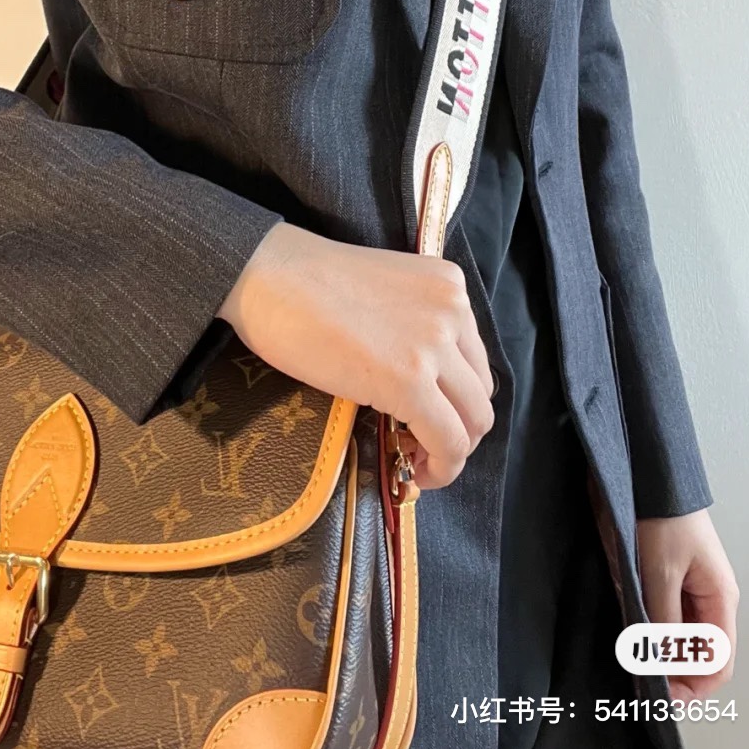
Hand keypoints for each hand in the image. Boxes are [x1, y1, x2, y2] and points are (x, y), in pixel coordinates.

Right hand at [219, 220, 494, 488]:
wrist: (268, 276)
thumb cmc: (305, 282)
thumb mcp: (383, 294)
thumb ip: (413, 328)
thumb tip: (420, 386)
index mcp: (449, 286)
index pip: (473, 360)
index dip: (456, 398)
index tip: (428, 418)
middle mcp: (454, 312)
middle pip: (480, 393)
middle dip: (458, 429)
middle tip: (421, 447)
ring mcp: (436, 346)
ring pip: (474, 422)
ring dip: (451, 451)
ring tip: (416, 462)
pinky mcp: (411, 382)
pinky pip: (449, 441)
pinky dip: (441, 468)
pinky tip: (414, 473)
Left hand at [636, 510, 738, 701]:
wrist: (640, 470)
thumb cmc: (658, 513)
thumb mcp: (658, 571)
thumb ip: (660, 619)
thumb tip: (659, 664)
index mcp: (719, 597)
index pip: (717, 662)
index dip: (691, 685)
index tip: (658, 694)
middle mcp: (707, 596)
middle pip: (696, 651)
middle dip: (671, 668)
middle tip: (636, 677)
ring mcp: (685, 584)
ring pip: (675, 633)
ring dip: (654, 646)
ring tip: (627, 651)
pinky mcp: (662, 572)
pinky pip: (657, 610)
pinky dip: (643, 622)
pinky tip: (625, 623)